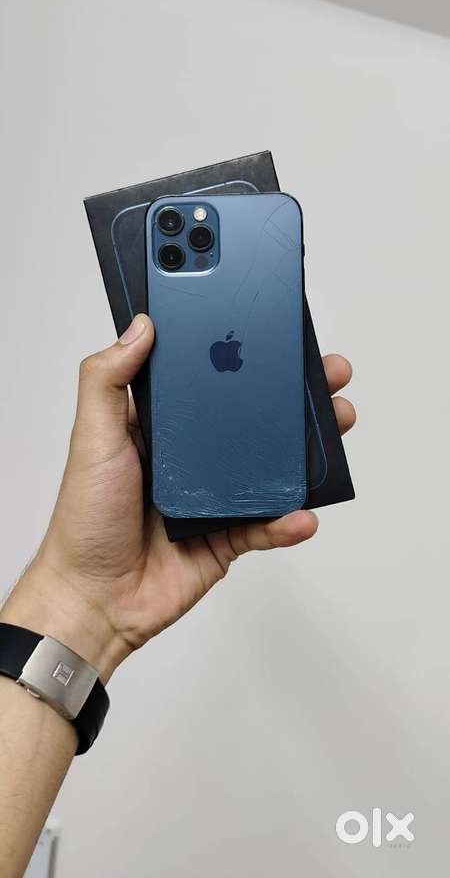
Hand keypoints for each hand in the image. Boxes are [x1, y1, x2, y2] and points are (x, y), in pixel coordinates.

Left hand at [2, 315, 354, 681]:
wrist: (94, 599)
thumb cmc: (83, 518)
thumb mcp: (91, 437)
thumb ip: (107, 380)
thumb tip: (140, 326)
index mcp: (160, 425)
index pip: (209, 379)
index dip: (241, 355)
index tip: (275, 334)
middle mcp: (191, 455)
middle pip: (251, 417)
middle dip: (292, 396)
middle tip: (326, 373)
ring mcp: (214, 495)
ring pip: (270, 466)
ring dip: (306, 450)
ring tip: (336, 424)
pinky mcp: (228, 536)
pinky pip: (268, 524)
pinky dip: (289, 520)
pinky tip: (303, 512)